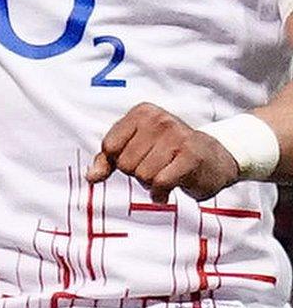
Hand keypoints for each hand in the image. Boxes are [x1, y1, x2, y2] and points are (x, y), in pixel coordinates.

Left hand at [88, 102, 239, 203]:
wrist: (216, 158)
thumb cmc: (169, 153)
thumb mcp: (135, 149)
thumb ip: (108, 160)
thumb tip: (91, 177)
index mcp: (141, 113)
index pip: (109, 147)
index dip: (120, 160)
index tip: (138, 158)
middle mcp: (158, 120)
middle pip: (125, 163)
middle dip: (137, 173)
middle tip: (157, 167)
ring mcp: (176, 136)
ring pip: (142, 175)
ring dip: (150, 184)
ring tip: (166, 174)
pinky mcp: (190, 157)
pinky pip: (160, 183)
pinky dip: (160, 193)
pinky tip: (168, 190)